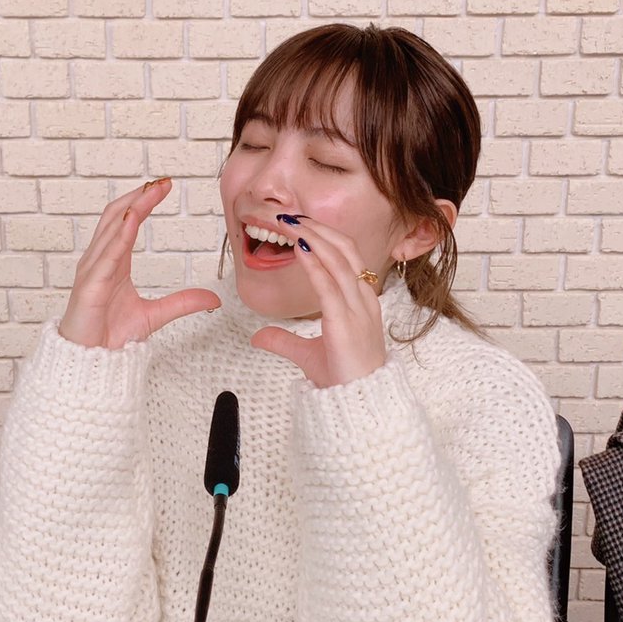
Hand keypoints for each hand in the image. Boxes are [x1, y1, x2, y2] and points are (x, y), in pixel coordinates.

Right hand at [58, 179, 220, 348]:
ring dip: (130, 207)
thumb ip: (182, 303)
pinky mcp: (90, 286)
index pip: (127, 221)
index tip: (164, 186)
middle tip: (161, 181)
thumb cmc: (110, 336)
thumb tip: (212, 298)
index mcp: (114, 262)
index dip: (143, 201)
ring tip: (149, 191)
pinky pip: (106, 256)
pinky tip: (131, 220)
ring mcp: (93, 271)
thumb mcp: (156, 315)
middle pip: (116, 216)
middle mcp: (100, 260)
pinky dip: (118, 236)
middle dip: (137, 196)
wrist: (91, 362)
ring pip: (110, 229)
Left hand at [250, 218, 387, 387]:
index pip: (347, 256)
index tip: (301, 224)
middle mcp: (363, 301)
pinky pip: (329, 285)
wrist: (359, 404)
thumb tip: (258, 336)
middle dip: (318, 228)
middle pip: (345, 250)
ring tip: (290, 224)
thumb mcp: (307, 355)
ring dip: (313, 237)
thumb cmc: (344, 379)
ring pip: (338, 260)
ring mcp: (357, 310)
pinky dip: (314, 263)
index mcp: (361, 302)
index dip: (325, 236)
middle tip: (291, 216)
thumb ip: (283, 341)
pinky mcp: (345, 323)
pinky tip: (299, 249)